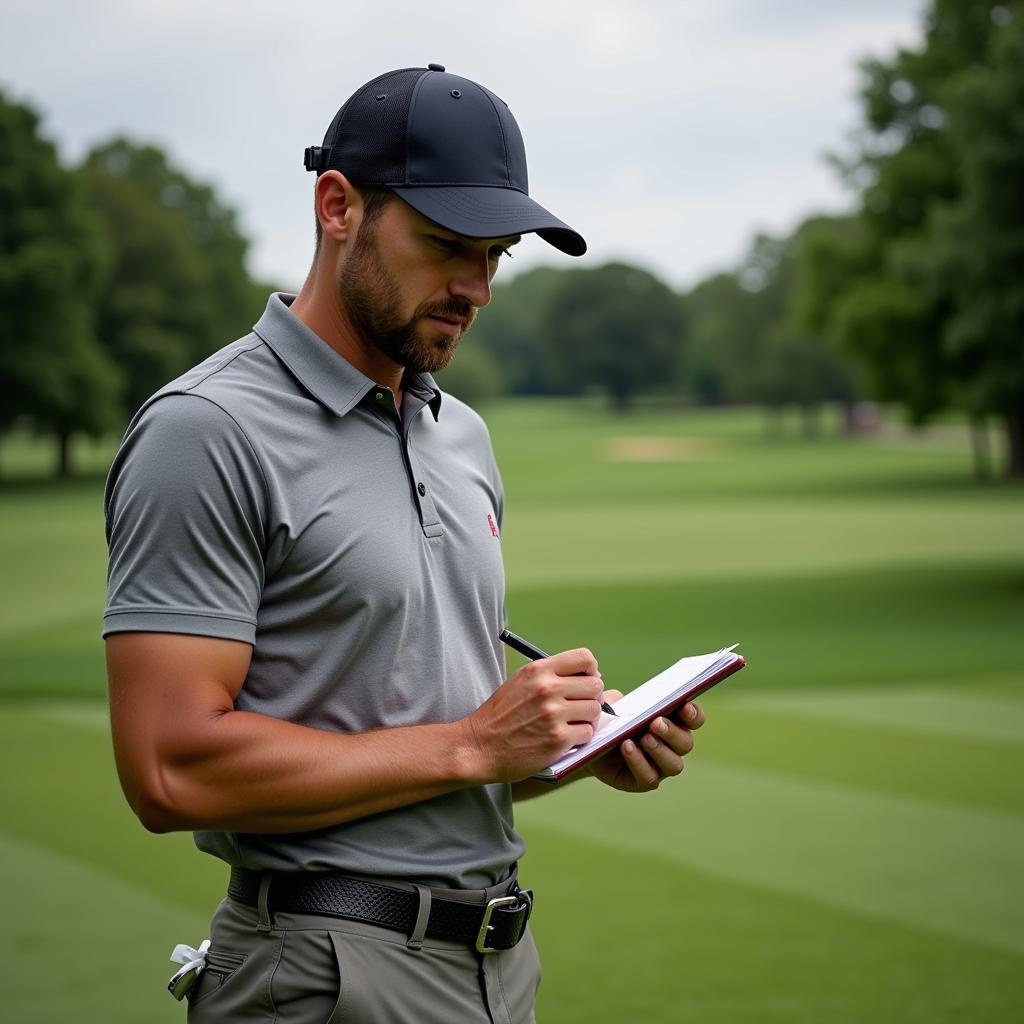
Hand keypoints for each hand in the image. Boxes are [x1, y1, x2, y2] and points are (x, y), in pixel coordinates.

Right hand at [461, 648, 603, 782]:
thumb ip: (553, 676)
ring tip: (570, 724)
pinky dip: (580, 738)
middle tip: (579, 708)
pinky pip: (587, 733)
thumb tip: (596, 677)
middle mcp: (547, 688)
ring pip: (595, 710)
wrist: (478, 746)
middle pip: (595, 685)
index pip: (585, 658)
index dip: (591, 671)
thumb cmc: (500, 716)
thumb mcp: (521, 683)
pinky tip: (563, 738)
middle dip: (592, 698)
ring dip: (587, 719)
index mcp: (538, 670)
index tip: (585, 682)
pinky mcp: (557, 739)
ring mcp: (553, 714)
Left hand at [587, 698, 704, 792]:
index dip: (693, 714)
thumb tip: (618, 698)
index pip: (694, 719)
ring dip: (660, 750)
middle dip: (672, 732)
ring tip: (644, 738)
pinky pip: (649, 776)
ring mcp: (660, 767)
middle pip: (685, 743)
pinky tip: (627, 747)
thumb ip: (616, 699)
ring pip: (674, 764)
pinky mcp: (643, 782)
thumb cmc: (608, 721)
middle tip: (656, 723)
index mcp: (672, 723)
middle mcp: (671, 747)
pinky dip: (638, 761)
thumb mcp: (611, 706)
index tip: (684, 706)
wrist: (589, 747)